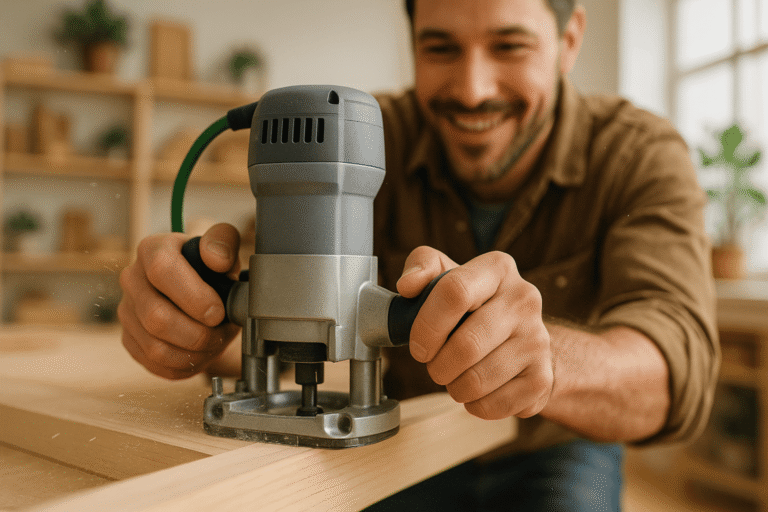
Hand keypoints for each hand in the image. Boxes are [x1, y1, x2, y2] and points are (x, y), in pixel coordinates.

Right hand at [118, 223, 241, 378]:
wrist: (203, 294)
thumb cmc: (213, 269)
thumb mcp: (224, 248)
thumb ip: (223, 243)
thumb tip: (216, 259)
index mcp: (153, 250)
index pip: (163, 271)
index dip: (194, 297)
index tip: (218, 312)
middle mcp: (132, 279)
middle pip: (156, 317)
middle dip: (198, 333)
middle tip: (221, 331)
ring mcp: (127, 311)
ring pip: (156, 347)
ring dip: (194, 352)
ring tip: (214, 341)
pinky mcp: (130, 339)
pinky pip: (156, 364)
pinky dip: (185, 365)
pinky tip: (201, 352)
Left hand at [397, 246, 552, 419]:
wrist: (520, 339)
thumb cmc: (472, 307)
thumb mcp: (445, 275)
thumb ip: (421, 266)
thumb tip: (408, 285)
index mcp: (497, 269)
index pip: (455, 291)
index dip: (427, 325)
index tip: (418, 345)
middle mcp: (524, 300)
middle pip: (467, 344)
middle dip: (438, 365)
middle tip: (435, 365)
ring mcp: (537, 340)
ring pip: (478, 380)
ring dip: (454, 387)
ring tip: (456, 377)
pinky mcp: (542, 378)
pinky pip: (494, 405)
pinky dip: (474, 405)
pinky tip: (477, 391)